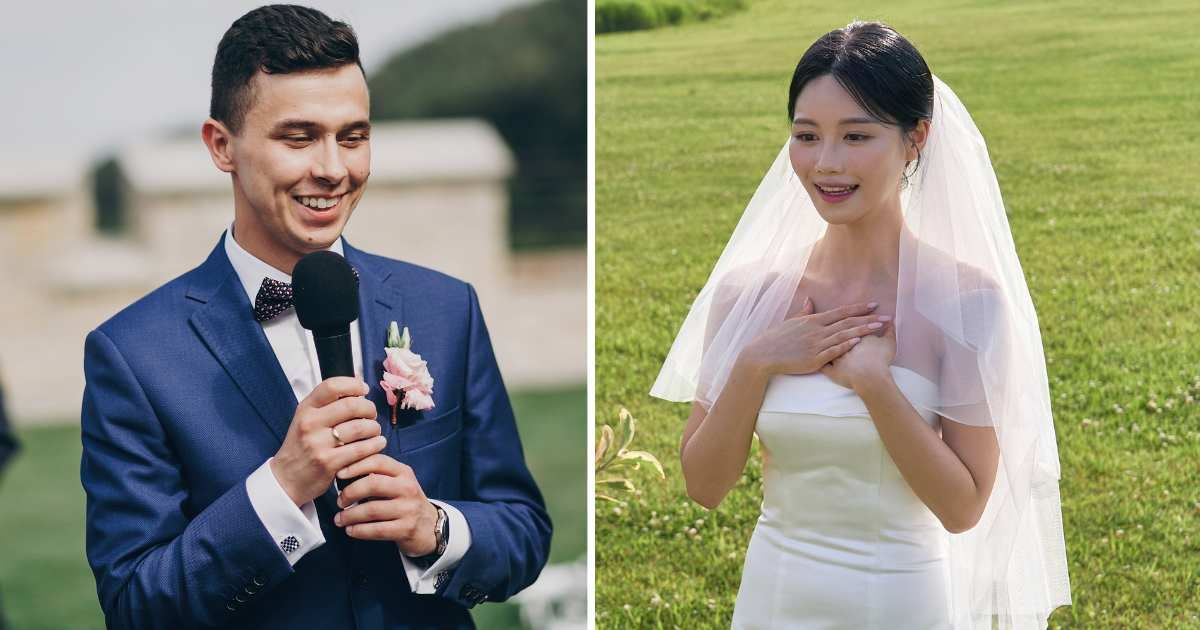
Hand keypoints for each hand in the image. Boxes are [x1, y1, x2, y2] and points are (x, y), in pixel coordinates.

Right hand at [270, 377, 386, 505]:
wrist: (286, 479)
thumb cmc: (302, 446)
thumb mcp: (306, 419)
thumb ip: (327, 404)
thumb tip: (358, 383)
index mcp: (305, 409)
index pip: (331, 386)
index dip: (353, 384)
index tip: (364, 389)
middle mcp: (310, 423)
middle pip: (351, 405)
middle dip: (369, 408)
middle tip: (372, 415)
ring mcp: (318, 443)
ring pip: (359, 427)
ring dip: (374, 428)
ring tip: (375, 431)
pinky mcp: (329, 462)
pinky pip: (361, 449)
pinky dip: (374, 445)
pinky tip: (377, 444)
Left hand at [333, 453, 438, 556]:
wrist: (430, 527)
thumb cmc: (405, 502)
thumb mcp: (398, 482)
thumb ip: (377, 474)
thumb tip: (344, 469)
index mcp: (404, 472)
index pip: (378, 461)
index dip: (355, 466)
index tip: (339, 474)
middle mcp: (408, 488)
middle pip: (372, 484)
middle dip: (350, 493)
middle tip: (339, 501)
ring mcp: (409, 509)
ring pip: (371, 510)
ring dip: (349, 515)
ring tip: (339, 519)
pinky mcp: (406, 529)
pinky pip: (376, 530)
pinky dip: (359, 531)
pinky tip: (350, 530)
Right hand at [741, 298, 889, 375]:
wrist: (763, 355)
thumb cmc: (775, 339)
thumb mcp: (790, 322)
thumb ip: (803, 312)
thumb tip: (810, 301)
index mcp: (812, 321)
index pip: (840, 312)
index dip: (858, 308)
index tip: (874, 304)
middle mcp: (817, 330)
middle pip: (847, 322)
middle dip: (868, 318)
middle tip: (886, 316)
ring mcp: (816, 345)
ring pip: (844, 335)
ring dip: (863, 331)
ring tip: (879, 328)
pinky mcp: (814, 359)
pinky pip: (834, 351)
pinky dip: (847, 346)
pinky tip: (859, 342)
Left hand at [821, 321, 895, 390]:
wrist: (871, 376)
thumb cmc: (881, 359)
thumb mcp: (889, 343)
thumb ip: (890, 331)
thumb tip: (892, 320)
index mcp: (853, 335)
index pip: (848, 325)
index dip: (847, 321)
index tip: (845, 319)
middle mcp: (841, 344)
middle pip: (833, 334)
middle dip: (829, 330)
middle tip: (826, 328)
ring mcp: (835, 357)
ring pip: (823, 349)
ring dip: (820, 345)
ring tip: (817, 341)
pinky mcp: (832, 371)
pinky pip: (822, 367)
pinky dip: (818, 364)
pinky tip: (814, 361)